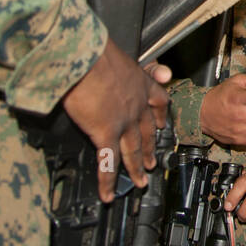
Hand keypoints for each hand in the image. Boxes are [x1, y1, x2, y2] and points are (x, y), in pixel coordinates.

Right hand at [62, 37, 169, 201]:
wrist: (83, 54)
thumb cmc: (94, 50)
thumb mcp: (120, 54)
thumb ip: (136, 67)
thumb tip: (148, 69)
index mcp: (140, 83)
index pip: (158, 101)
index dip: (160, 115)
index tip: (161, 125)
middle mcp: (136, 104)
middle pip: (146, 132)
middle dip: (149, 149)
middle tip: (152, 164)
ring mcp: (123, 121)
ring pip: (132, 151)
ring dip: (135, 169)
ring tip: (140, 182)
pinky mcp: (105, 132)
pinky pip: (108, 162)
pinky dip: (107, 181)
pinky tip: (108, 194)